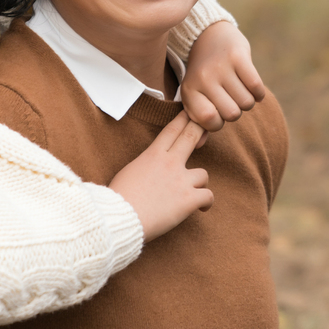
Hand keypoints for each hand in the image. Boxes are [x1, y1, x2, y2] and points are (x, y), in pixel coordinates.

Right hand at [109, 111, 212, 242]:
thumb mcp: (129, 171)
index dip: (182, 119)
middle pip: (191, 137)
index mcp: (153, 154)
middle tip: (208, 125)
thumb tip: (150, 170)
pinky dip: (205, 203)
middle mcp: (170, 163)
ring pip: (203, 174)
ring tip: (193, 191)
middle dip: (201, 128)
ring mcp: (181, 181)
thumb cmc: (120, 196)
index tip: (190, 113)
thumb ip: (144, 166)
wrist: (121, 216)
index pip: (171, 130)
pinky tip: (200, 208)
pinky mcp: (189, 200)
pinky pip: (208, 196)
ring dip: (199, 182)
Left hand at [182, 20, 265, 131]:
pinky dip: (258, 91)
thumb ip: (198, 119)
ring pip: (247, 103)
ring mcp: (221, 67)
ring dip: (247, 100)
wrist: (207, 35)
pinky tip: (249, 83)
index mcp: (189, 91)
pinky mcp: (238, 57)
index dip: (219, 121)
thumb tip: (198, 145)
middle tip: (230, 98)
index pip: (210, 121)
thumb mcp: (194, 93)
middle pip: (232, 114)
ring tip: (238, 88)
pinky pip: (257, 88)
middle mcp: (203, 79)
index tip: (217, 111)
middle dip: (235, 110)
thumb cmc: (203, 73)